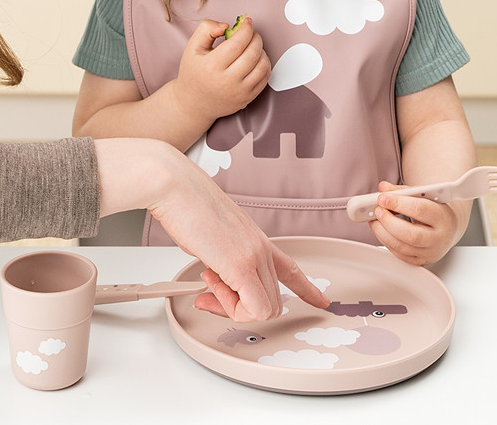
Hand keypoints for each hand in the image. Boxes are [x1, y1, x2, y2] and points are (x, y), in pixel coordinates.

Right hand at [145, 144, 328, 320]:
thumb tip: (217, 276)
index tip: (321, 300)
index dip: (307, 288)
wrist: (176, 187)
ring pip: (264, 309)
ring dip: (232, 306)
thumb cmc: (186, 204)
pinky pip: (252, 309)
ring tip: (208, 279)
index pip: (290, 268)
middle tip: (213, 292)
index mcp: (256, 238)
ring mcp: (253, 256)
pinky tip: (211, 284)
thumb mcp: (213, 235)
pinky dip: (231, 309)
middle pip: (272, 300)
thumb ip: (222, 258)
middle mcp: (261, 247)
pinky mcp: (240, 265)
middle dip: (241, 306)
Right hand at [171, 17, 270, 126]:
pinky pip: (265, 78)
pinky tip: (256, 59)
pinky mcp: (248, 98)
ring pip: (262, 65)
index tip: (247, 22)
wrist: (193, 103)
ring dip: (262, 50)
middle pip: (252, 53)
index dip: (246, 29)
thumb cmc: (193, 73)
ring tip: (253, 46)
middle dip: (256, 37)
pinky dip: (265, 64)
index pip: (237, 43)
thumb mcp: (192, 47)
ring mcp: (239, 92)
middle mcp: (227, 81)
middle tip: (250, 33)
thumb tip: (227, 26)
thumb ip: (207, 29)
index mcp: (212, 66)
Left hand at [368, 180, 462, 265]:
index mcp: (442, 217)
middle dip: (389, 221)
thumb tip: (383, 187)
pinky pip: (399, 254)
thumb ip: (402, 190)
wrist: (447, 228)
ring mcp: (430, 252)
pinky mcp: (420, 261)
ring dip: (382, 232)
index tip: (382, 197)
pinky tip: (380, 230)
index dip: (398, 203)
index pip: (419, 210)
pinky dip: (385, 241)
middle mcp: (439, 238)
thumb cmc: (434, 210)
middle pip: (411, 235)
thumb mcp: (423, 196)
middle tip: (377, 210)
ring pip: (402, 247)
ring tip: (374, 219)